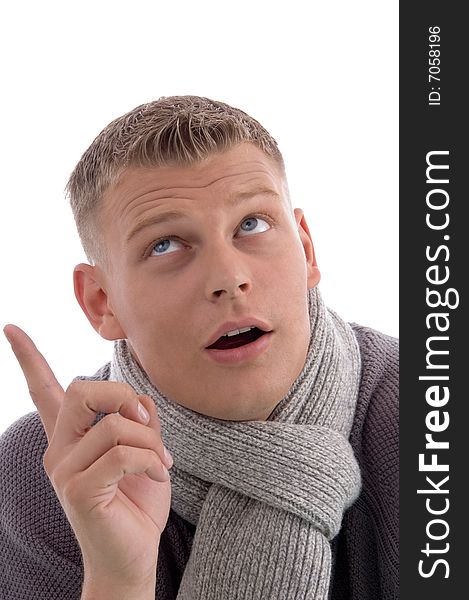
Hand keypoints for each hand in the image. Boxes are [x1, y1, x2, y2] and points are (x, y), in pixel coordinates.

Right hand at [4, 324, 171, 590]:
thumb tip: (139, 399)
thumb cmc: (137, 502)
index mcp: (71, 437)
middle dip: (123, 396)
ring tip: (161, 461)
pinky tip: (158, 475)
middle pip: (81, 390)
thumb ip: (139, 420)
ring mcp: (64, 471)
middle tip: (146, 421)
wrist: (133, 556)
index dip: (29, 358)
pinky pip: (121, 454)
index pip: (44, 390)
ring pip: (112, 425)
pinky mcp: (78, 490)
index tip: (11, 327)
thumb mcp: (144, 451)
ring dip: (150, 440)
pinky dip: (150, 460)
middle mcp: (59, 450)